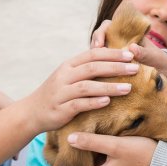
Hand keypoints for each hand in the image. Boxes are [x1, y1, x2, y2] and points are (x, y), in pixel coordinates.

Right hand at [22, 48, 137, 132]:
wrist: (31, 112)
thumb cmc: (57, 94)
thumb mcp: (69, 77)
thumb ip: (87, 69)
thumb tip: (114, 61)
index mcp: (69, 65)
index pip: (92, 54)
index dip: (112, 53)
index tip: (131, 54)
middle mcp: (64, 76)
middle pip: (92, 68)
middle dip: (115, 67)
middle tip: (135, 68)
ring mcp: (61, 92)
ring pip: (87, 86)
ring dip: (109, 86)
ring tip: (128, 88)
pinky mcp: (60, 109)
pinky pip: (78, 104)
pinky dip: (93, 102)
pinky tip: (107, 102)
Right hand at [90, 23, 166, 80]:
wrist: (163, 73)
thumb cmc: (157, 60)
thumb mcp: (152, 56)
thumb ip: (144, 52)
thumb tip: (133, 48)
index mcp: (123, 34)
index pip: (106, 27)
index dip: (100, 33)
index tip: (100, 44)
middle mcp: (114, 43)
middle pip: (97, 42)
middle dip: (94, 49)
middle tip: (94, 59)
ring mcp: (111, 57)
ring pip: (95, 56)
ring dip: (93, 63)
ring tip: (94, 72)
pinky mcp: (110, 70)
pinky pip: (100, 69)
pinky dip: (97, 74)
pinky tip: (97, 81)